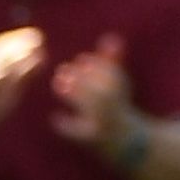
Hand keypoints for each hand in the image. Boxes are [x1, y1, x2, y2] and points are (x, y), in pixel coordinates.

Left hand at [51, 33, 131, 153]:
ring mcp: (109, 127)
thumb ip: (113, 63)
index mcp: (123, 96)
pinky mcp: (96, 142)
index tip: (83, 58)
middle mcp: (119, 111)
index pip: (116, 79)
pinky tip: (55, 117)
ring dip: (77, 96)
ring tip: (57, 84)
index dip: (101, 67)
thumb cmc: (116, 107)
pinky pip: (83, 135)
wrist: (125, 142)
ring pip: (96, 111)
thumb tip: (110, 37)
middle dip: (85, 81)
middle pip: (106, 94)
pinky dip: (68, 126)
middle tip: (62, 69)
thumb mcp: (118, 85)